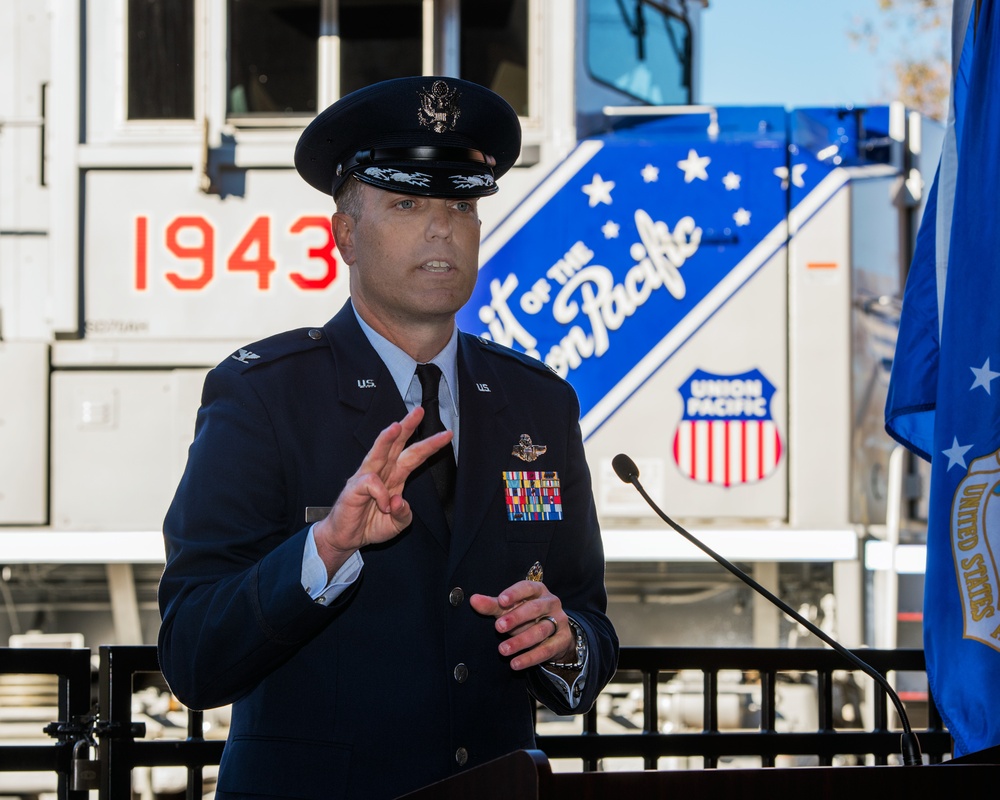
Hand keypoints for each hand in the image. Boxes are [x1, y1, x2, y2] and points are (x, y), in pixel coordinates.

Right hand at [314, 406, 452, 573]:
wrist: (346, 538)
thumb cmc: (369, 526)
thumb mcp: (397, 524)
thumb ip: (404, 514)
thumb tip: (400, 501)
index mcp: (395, 477)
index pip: (414, 456)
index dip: (430, 445)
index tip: (447, 434)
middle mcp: (382, 472)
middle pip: (396, 445)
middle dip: (407, 427)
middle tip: (419, 411)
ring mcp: (366, 477)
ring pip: (378, 452)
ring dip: (386, 439)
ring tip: (396, 426)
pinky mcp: (354, 487)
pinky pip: (371, 483)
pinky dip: (380, 494)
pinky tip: (383, 505)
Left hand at [470, 581, 575, 669]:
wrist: (553, 633)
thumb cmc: (526, 615)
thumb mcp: (509, 609)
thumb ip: (492, 605)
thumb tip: (473, 600)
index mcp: (538, 590)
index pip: (527, 587)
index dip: (514, 593)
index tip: (501, 601)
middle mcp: (551, 603)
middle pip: (535, 609)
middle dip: (516, 618)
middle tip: (498, 627)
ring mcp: (559, 621)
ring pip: (541, 630)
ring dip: (521, 641)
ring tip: (502, 650)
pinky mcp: (562, 640)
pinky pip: (546, 650)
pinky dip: (530, 657)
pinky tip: (515, 664)